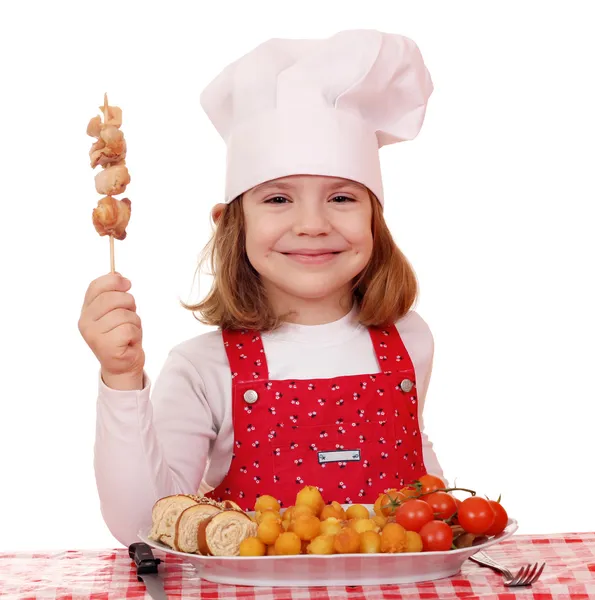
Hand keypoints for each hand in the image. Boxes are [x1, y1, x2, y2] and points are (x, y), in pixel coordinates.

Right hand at [78, 272, 144, 389]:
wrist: (123, 365)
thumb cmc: (122, 335)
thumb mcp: (117, 312)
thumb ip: (114, 294)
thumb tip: (118, 274)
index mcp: (86, 311)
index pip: (96, 286)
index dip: (114, 281)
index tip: (127, 283)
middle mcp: (85, 322)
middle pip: (112, 298)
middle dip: (129, 303)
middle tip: (130, 315)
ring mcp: (94, 335)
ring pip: (123, 314)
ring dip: (134, 322)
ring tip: (128, 331)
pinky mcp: (106, 346)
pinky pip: (129, 329)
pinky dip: (135, 334)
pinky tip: (129, 342)